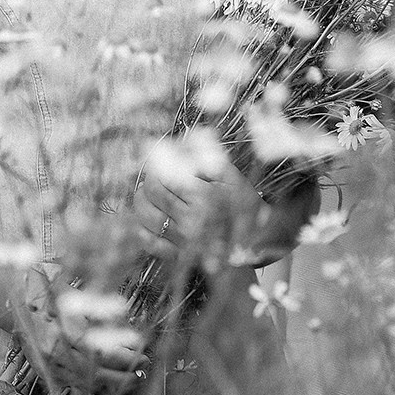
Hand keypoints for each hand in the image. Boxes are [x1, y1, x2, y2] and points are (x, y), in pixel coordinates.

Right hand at [17, 298, 142, 394]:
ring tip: (129, 378)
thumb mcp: (68, 290)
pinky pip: (71, 384)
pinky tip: (106, 380)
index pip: (98, 354)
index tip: (142, 355)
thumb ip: (92, 307)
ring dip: (109, 382)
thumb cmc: (41, 288)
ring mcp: (47, 365)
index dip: (122, 358)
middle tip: (142, 369)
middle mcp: (53, 353)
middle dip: (121, 374)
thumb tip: (122, 319)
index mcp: (60, 332)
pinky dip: (90, 384)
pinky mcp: (43, 371)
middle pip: (93, 373)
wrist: (8, 298)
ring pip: (82, 382)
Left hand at [135, 149, 313, 268]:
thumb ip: (207, 157)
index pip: (163, 178)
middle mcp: (190, 221)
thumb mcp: (231, 177)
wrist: (254, 247)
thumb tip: (184, 138)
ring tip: (145, 195)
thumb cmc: (243, 207)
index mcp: (203, 198)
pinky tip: (145, 219)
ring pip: (146, 217)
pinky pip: (149, 242)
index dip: (156, 168)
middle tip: (153, 178)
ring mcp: (182, 241)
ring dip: (141, 203)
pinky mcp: (177, 256)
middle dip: (148, 182)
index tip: (159, 164)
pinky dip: (141, 229)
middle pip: (152, 194)